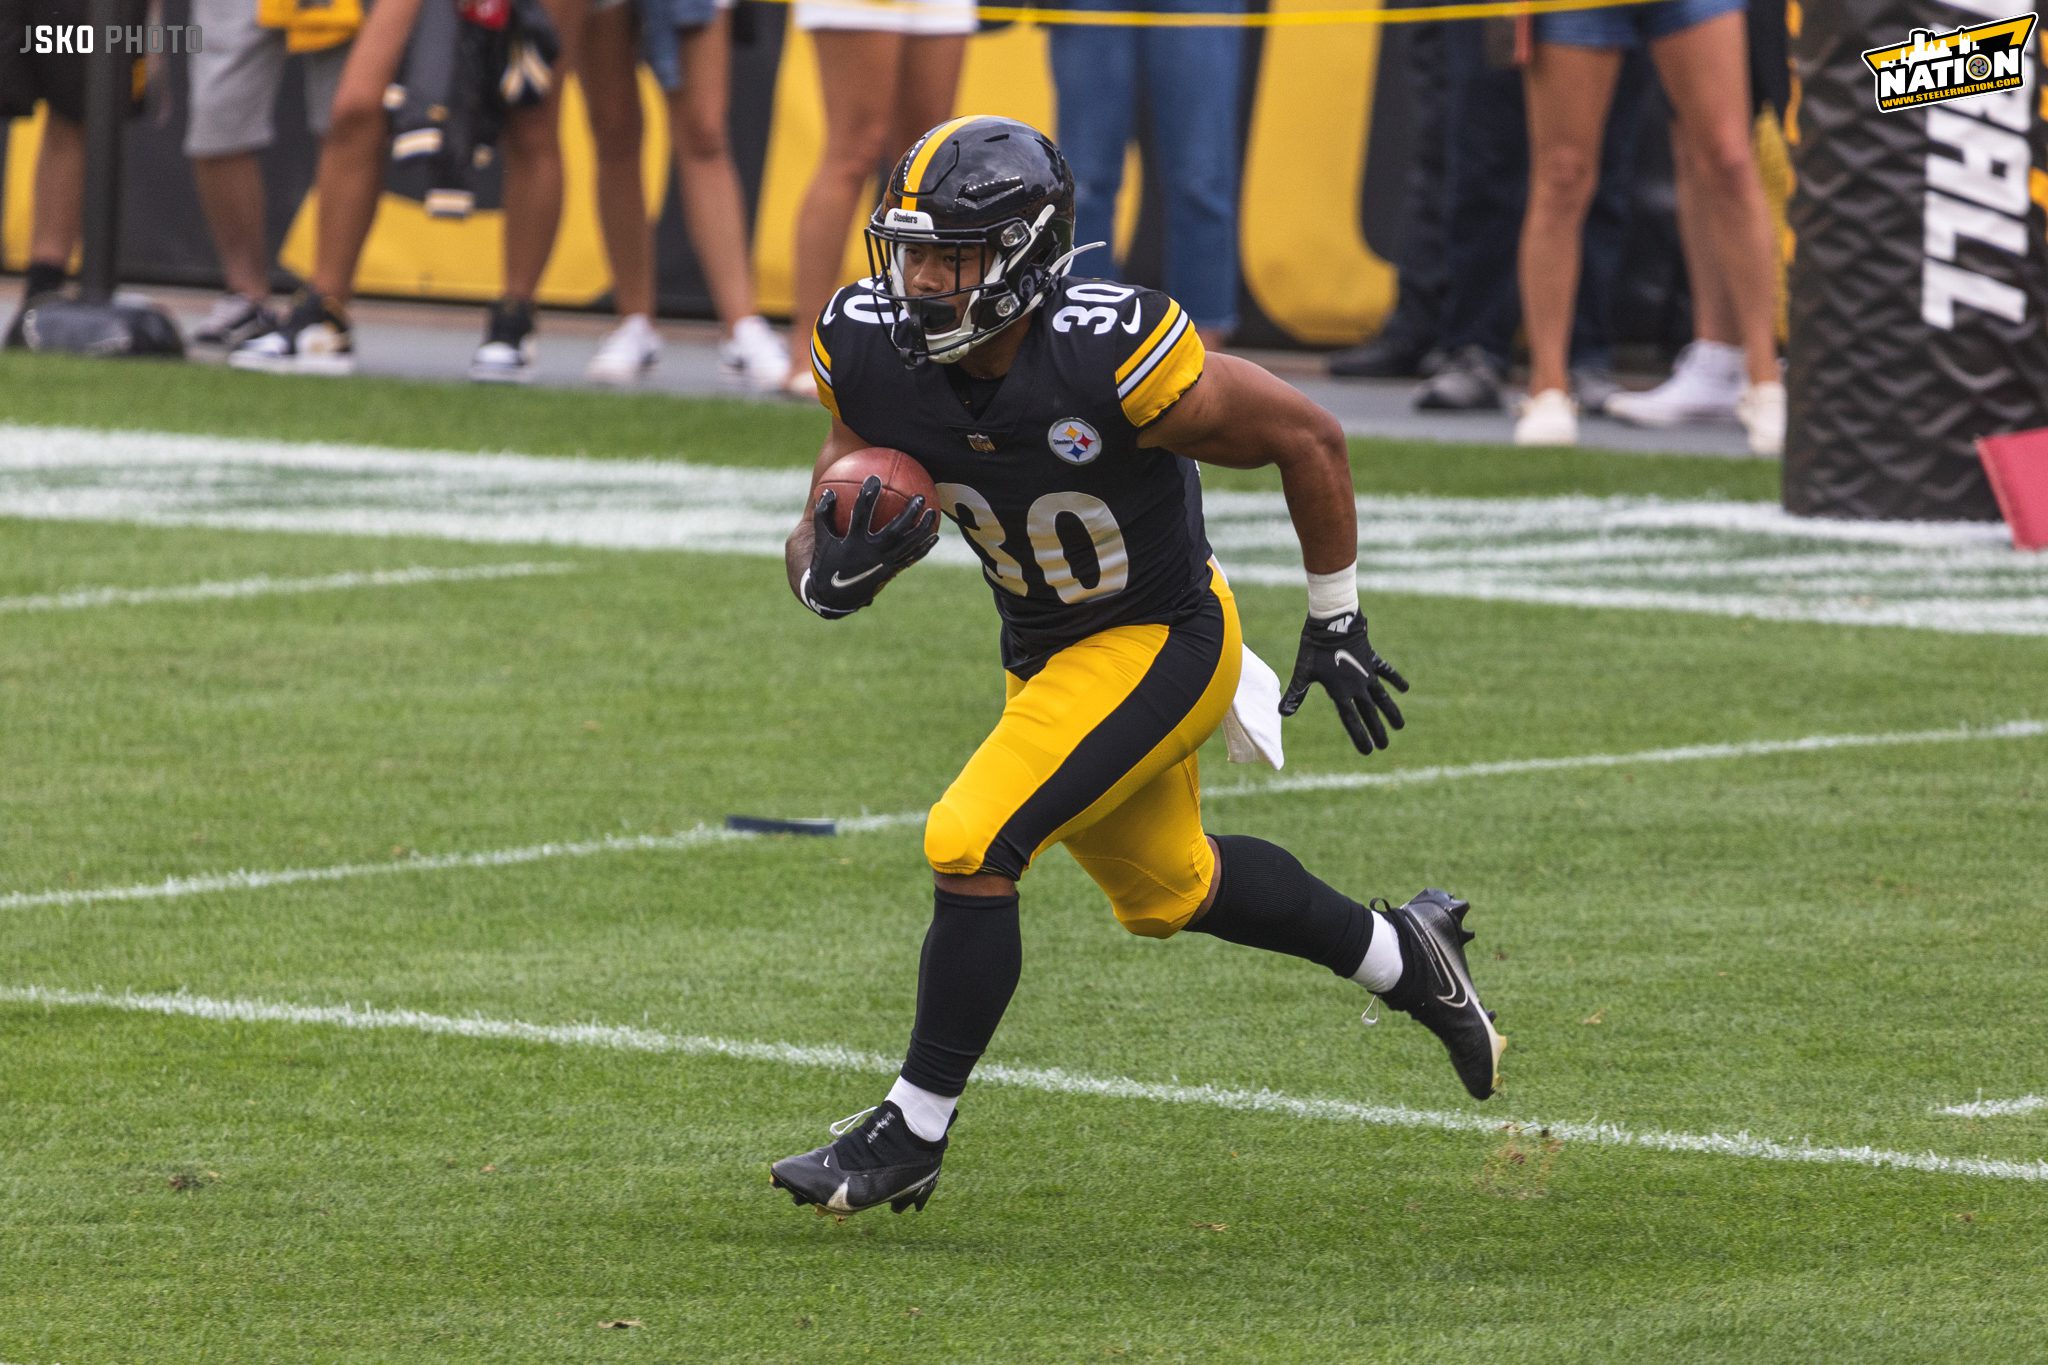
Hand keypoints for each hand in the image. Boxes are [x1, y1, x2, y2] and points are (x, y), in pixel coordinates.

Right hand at [799, 476, 939, 618]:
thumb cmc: (826, 562)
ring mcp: (883, 564)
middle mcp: (871, 554)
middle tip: (919, 497)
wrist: (834, 596)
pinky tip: (934, 536)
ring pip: (908, 545)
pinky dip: (923, 548)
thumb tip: (827, 491)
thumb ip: (823, 514)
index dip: (868, 496)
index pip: (861, 515)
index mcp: (853, 542)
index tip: (874, 478)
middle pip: (894, 531)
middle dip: (908, 513)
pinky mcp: (890, 572)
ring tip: (932, 512)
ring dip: (922, 528)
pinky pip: (911, 558)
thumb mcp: (821, 538)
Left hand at [1277, 612, 1409, 755]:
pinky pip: (1386, 671)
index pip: (1351, 720)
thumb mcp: (1303, 672)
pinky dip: (1395, 679)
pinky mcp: (1371, 659)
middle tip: (1385, 746)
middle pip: (1369, 713)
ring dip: (1391, 711)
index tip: (1368, 751)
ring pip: (1382, 696)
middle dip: (1377, 730)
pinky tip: (1405, 688)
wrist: (1333, 622)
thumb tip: (1282, 713)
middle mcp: (1357, 686)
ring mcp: (1366, 672)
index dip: (1359, 736)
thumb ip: (1295, 694)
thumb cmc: (1315, 648)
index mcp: (1340, 692)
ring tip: (1400, 726)